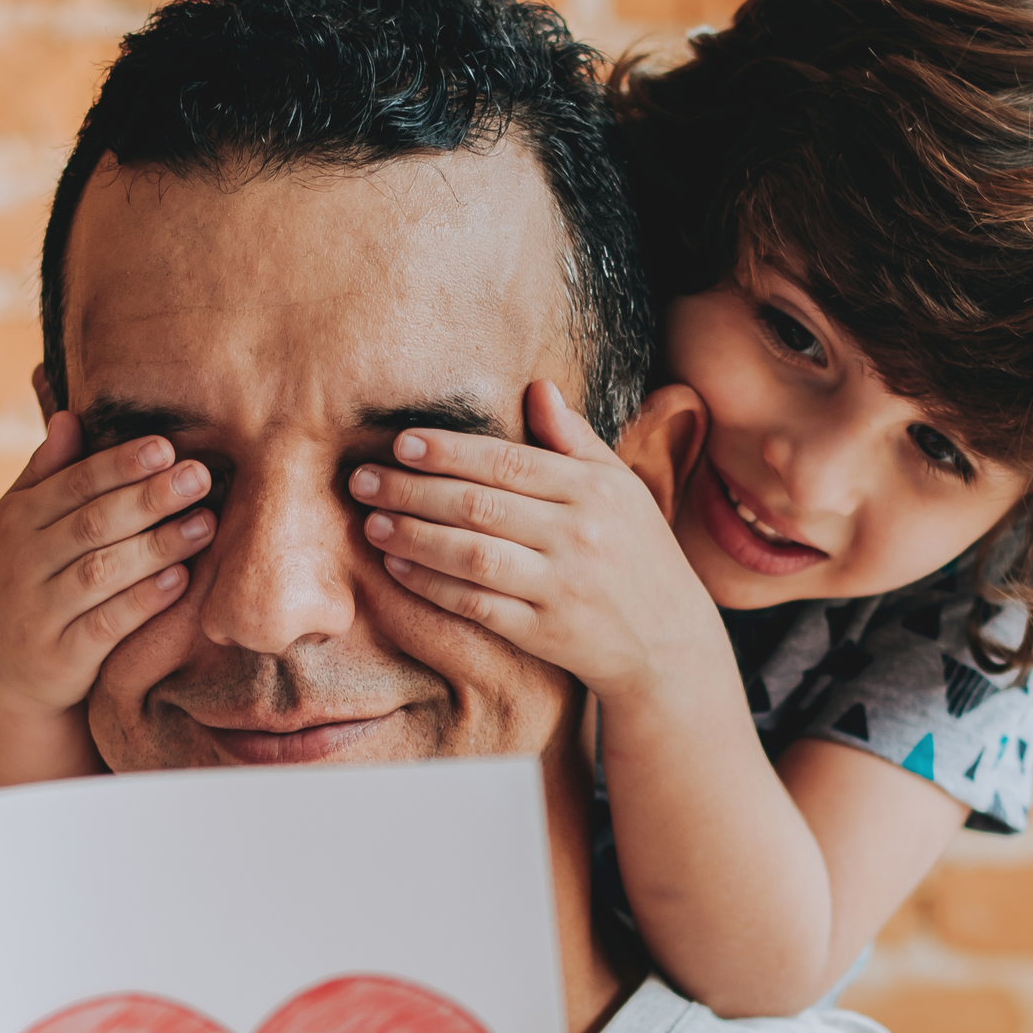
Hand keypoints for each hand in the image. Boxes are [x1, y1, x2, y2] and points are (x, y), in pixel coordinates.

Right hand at [0, 405, 212, 785]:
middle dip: (149, 498)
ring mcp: (39, 611)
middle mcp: (21, 562)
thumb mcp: (23, 526)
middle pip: (92, 523)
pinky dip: (143, 601)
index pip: (73, 483)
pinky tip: (180, 579)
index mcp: (15, 519)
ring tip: (203, 525)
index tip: (167, 447)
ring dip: (156, 546)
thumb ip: (47, 474)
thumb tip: (69, 416)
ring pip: (102, 572)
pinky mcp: (61, 656)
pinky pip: (106, 624)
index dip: (120, 465)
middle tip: (199, 477)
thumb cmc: (28, 578)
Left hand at [352, 381, 730, 708]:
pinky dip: (432, 585)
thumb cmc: (639, 555)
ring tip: (372, 522)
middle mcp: (578, 535)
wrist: (670, 644)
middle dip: (413, 490)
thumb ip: (575, 441)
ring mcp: (560, 586)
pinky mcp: (545, 633)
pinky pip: (476, 604)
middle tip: (362, 480)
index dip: (449, 451)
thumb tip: (537, 388)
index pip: (507, 461)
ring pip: (471, 554)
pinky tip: (398, 566)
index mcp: (593, 491)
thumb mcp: (621, 489)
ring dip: (414, 536)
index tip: (401, 443)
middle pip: (479, 504)